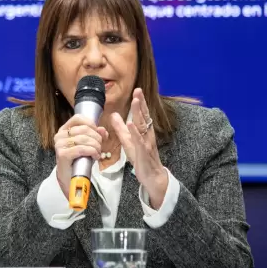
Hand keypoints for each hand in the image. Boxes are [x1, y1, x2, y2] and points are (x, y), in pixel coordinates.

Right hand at [54, 115, 108, 197]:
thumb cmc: (78, 160)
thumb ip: (95, 135)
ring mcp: (60, 145)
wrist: (70, 179)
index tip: (97, 133)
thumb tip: (102, 129)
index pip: (78, 118)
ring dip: (96, 146)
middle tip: (100, 147)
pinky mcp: (63, 154)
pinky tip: (95, 157)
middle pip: (84, 129)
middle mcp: (60, 135)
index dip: (91, 124)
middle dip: (97, 138)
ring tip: (98, 153)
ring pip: (84, 139)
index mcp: (64, 130)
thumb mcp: (88, 145)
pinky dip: (92, 152)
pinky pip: (82, 149)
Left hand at [111, 88, 167, 208]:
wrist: (152, 177)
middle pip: (144, 117)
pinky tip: (131, 124)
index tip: (137, 90)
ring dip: (139, 113)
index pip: (142, 115)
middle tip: (138, 90)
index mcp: (144, 132)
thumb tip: (114, 115)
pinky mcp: (143, 153)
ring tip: (135, 101)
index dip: (140, 103)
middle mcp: (147, 135)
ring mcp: (146, 143)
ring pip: (143, 126)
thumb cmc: (141, 159)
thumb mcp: (129, 142)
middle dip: (141, 103)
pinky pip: (139, 141)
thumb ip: (121, 129)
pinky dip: (135, 132)